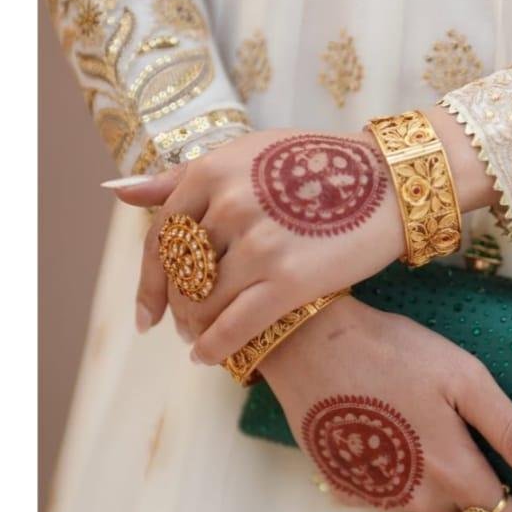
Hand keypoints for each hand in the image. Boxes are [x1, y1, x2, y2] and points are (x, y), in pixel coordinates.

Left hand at [110, 107, 496, 365]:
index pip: (160, 235)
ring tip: (205, 340)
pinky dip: (216, 348)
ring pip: (204, 304)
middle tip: (185, 328)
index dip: (149, 280)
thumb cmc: (322, 164)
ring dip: (198, 329)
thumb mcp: (252, 154)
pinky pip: (234, 328)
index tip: (147, 313)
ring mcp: (258, 243)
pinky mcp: (290, 280)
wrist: (392, 180)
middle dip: (179, 307)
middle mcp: (229, 204)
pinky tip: (212, 357)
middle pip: (182, 274)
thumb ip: (184, 176)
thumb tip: (118, 191)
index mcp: (214, 169)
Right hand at [258, 295, 511, 511]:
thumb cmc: (394, 350)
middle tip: (462, 428)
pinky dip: (394, 469)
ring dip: (434, 476)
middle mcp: (414, 499)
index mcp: (452, 473)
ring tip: (419, 415)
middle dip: (475, 488)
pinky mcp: (340, 486)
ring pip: (425, 505)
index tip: (511, 470)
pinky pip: (385, 493)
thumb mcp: (466, 379)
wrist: (308, 339)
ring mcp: (373, 497)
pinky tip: (386, 425)